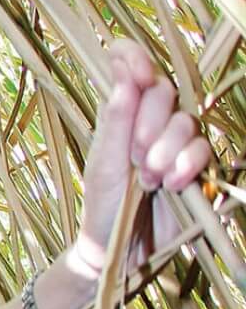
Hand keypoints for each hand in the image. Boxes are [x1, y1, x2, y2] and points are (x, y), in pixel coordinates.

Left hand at [67, 39, 212, 279]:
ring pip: (188, 123)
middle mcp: (152, 122)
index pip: (134, 66)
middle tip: (135, 156)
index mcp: (123, 113)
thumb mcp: (103, 162)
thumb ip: (115, 121)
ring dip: (167, 150)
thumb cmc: (103, 203)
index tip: (137, 76)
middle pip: (166, 93)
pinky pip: (205, 150)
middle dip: (150, 123)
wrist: (118, 248)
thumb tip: (127, 78)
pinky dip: (188, 166)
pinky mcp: (198, 167)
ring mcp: (177, 143)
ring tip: (148, 178)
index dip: (136, 59)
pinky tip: (172, 185)